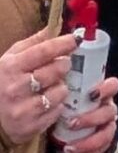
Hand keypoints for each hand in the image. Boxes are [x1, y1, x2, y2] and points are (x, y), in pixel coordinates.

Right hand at [0, 30, 74, 145]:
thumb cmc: (2, 84)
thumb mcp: (10, 60)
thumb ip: (33, 43)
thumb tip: (54, 26)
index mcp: (10, 68)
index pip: (43, 51)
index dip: (62, 44)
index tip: (76, 39)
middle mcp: (15, 88)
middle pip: (55, 70)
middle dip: (64, 65)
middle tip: (62, 65)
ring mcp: (23, 109)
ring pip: (59, 91)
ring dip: (61, 87)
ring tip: (51, 86)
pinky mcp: (30, 127)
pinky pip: (57, 111)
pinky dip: (57, 105)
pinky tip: (48, 102)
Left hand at [62, 76, 117, 152]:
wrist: (60, 127)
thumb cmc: (64, 105)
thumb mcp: (65, 93)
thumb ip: (66, 85)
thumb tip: (57, 78)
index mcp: (101, 92)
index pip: (113, 85)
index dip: (106, 89)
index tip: (91, 94)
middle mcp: (107, 108)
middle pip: (110, 112)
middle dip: (91, 119)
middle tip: (71, 123)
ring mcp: (107, 126)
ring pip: (108, 132)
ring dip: (90, 140)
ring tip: (69, 146)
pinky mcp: (102, 143)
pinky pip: (101, 149)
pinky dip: (87, 152)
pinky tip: (71, 151)